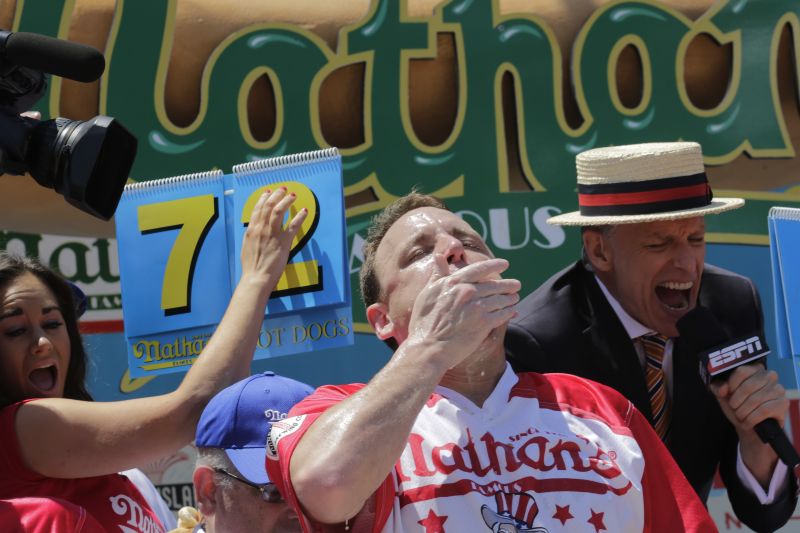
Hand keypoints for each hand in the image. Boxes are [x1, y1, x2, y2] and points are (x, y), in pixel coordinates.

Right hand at [240, 187, 306, 289]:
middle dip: (277, 195)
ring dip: (286, 201)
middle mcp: (261, 229)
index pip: (257, 208)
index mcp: (251, 230)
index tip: (268, 192)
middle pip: (268, 205)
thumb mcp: (247, 247)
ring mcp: (272, 234)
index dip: (264, 198)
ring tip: (293, 196)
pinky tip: (304, 212)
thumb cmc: (251, 266)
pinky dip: (299, 217)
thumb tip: (254, 230)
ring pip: (278, 211)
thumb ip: (251, 236)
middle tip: (283, 189)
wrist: (256, 278)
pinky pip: (293, 225)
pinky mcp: (283, 242)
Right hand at [405, 254, 519, 370]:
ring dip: (510, 298)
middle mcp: (467, 292)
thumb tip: (438, 256)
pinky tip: (513, 311)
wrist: (429, 348)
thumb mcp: (428, 293)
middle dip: (508, 284)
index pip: (479, 269)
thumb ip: (438, 274)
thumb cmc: (424, 322)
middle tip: (517, 284)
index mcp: (454, 282)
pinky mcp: (484, 323)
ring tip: (515, 297)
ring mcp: (477, 307)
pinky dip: (509, 312)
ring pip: (500, 299)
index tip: (505, 263)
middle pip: (494, 285)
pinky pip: (502, 315)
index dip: (494, 265)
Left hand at [711, 365, 787, 430]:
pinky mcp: (783, 403)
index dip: (731, 385)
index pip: (741, 371)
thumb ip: (718, 387)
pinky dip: (751, 419)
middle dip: (736, 402)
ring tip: (741, 416)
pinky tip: (748, 422)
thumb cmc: (737, 405)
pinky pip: (764, 410)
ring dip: (743, 412)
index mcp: (754, 368)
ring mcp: (778, 389)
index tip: (728, 394)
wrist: (750, 425)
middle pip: (748, 386)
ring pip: (755, 400)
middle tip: (734, 408)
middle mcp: (769, 375)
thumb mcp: (723, 395)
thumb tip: (723, 388)